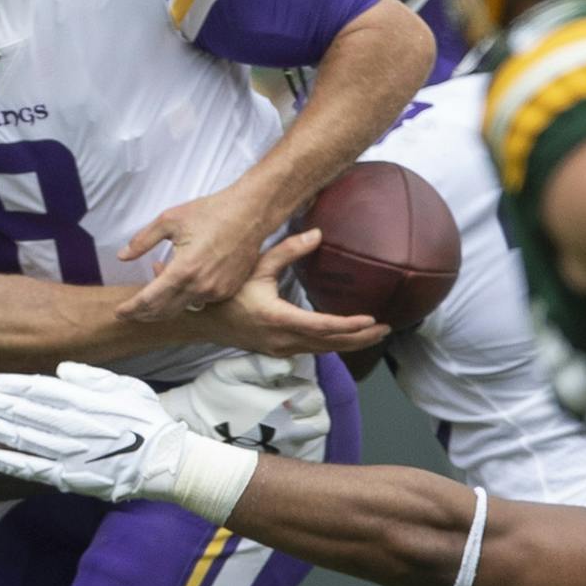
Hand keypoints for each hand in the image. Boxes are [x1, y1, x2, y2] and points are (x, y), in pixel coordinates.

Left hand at [0, 363, 192, 502]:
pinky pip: (34, 469)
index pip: (38, 389)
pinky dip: (11, 463)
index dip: (13, 385)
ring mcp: (67, 452)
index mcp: (83, 400)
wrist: (163, 461)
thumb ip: (91, 377)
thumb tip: (61, 369)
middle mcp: (70, 424)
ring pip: (23, 438)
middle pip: (24, 412)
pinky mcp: (69, 476)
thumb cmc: (147, 420)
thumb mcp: (125, 386)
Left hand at [116, 180, 275, 320]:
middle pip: (164, 311)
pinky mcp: (228, 290)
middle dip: (144, 314)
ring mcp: (216, 291)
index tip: (119, 312)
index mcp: (183, 270)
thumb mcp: (170, 220)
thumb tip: (123, 256)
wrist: (250, 213)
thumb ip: (143, 241)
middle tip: (129, 313)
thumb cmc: (211, 212)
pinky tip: (178, 286)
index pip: (150, 299)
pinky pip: (200, 301)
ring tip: (152, 295)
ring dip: (165, 305)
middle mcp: (200, 286)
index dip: (131, 309)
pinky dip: (186, 298)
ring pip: (183, 308)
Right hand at [160, 352, 329, 461]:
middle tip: (293, 406)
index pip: (314, 397)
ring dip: (305, 428)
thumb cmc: (209, 397)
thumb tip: (290, 364)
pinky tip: (277, 437)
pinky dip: (295, 446)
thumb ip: (262, 365)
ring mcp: (280, 448)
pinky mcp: (271, 461)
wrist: (190, 431)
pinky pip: (297, 455)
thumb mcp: (228, 371)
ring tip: (286, 421)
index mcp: (279, 402)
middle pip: (320, 422)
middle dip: (311, 412)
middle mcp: (285, 428)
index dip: (306, 391)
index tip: (290, 389)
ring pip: (311, 440)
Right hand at [202, 231, 388, 356]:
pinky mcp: (279, 350)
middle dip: (360, 338)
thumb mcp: (255, 266)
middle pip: (330, 344)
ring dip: (350, 343)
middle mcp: (281, 339)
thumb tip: (318, 234)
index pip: (322, 326)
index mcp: (277, 318)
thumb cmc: (225, 292)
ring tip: (374, 334)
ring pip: (323, 350)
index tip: (371, 320)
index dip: (349, 325)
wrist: (200, 321)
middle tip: (385, 329)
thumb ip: (287, 251)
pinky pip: (313, 350)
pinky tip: (346, 337)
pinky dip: (333, 344)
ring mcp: (280, 348)